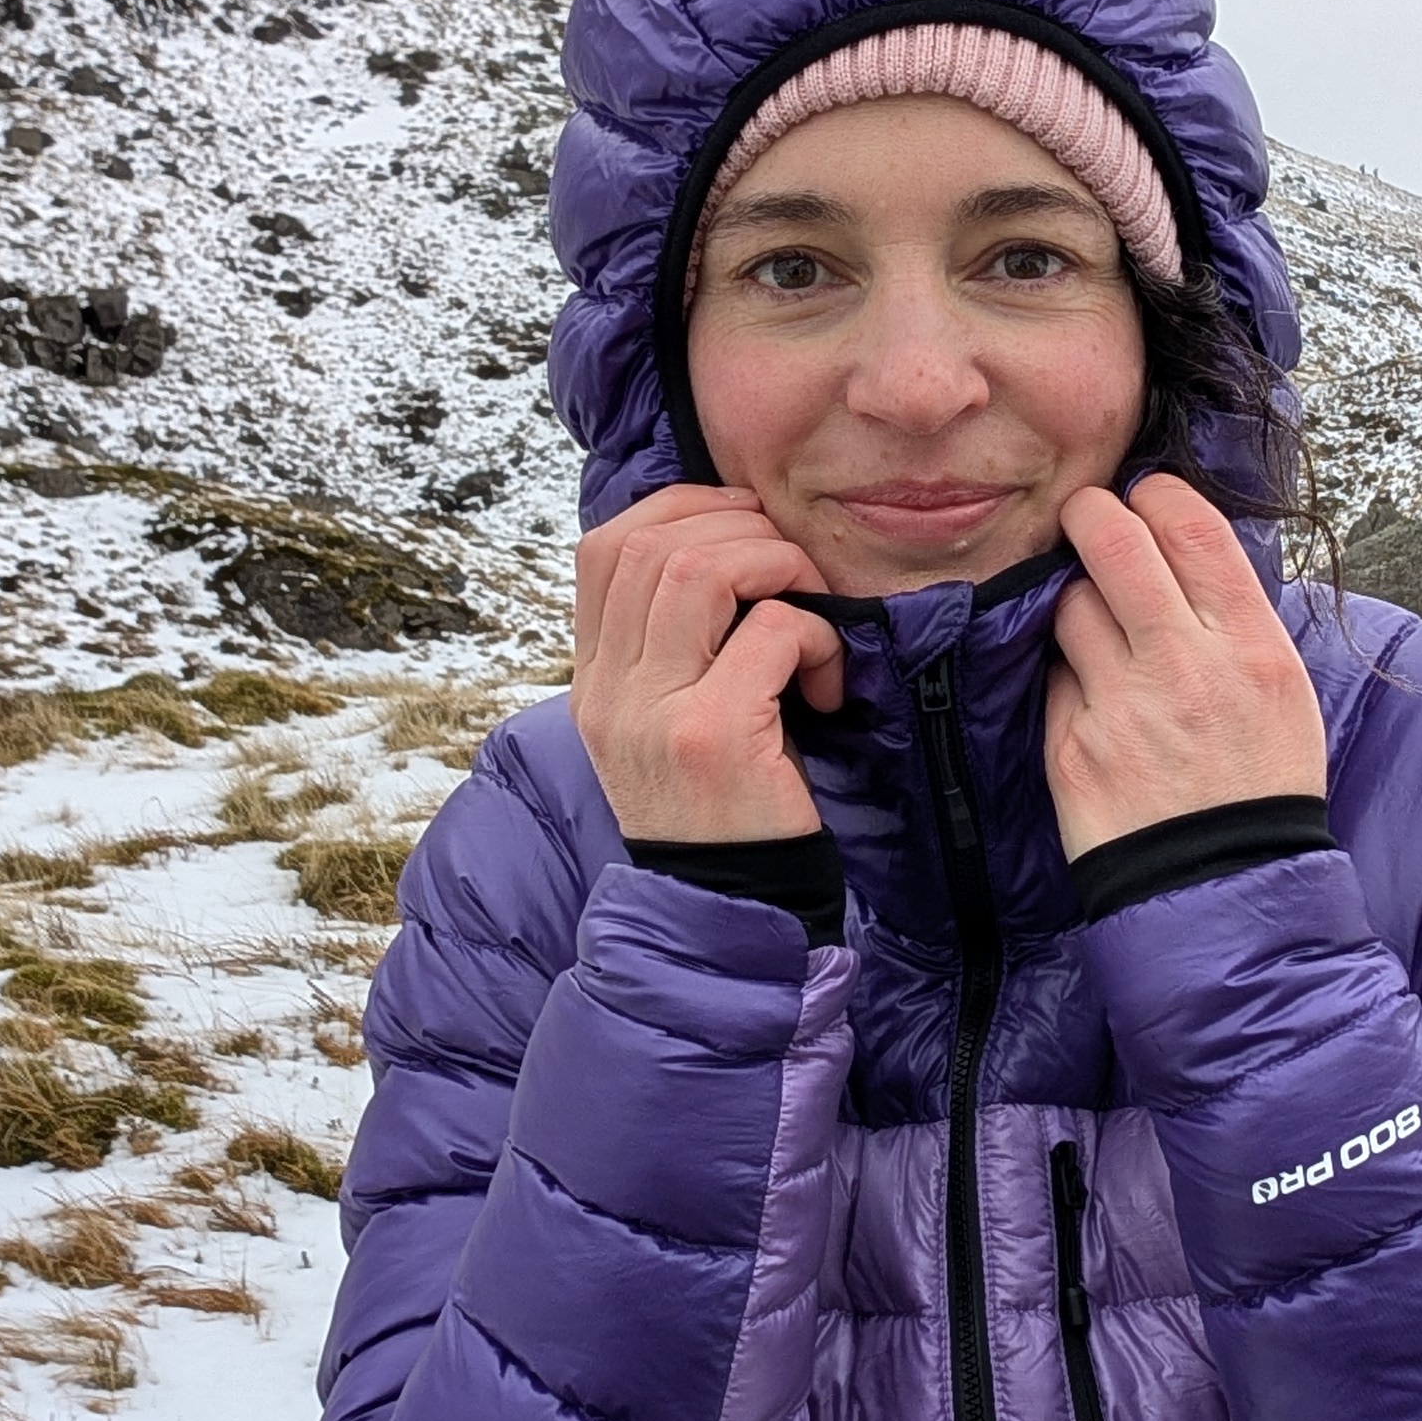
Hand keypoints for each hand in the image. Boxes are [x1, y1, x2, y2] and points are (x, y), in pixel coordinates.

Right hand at [571, 485, 848, 844]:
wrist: (731, 911)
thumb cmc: (726, 809)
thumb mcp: (673, 724)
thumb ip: (675, 648)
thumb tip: (729, 545)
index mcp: (595, 682)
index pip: (603, 547)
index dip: (679, 509)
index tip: (743, 525)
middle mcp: (610, 692)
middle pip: (654, 544)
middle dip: (743, 531)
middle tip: (793, 571)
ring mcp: (654, 712)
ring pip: (704, 568)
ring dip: (777, 567)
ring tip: (810, 610)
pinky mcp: (714, 736)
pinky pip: (772, 629)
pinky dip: (816, 637)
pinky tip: (826, 685)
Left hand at [1042, 474, 1326, 857]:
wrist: (1225, 886)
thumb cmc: (1261, 784)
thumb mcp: (1282, 688)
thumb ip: (1234, 617)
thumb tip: (1183, 551)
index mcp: (1246, 645)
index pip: (1189, 525)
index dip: (1155, 493)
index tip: (1144, 497)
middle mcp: (1181, 665)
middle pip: (1111, 542)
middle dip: (1090, 514)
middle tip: (1086, 518)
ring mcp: (1118, 706)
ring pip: (1069, 605)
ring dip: (1078, 603)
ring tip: (1100, 630)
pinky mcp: (1069, 745)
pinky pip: (1054, 676)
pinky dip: (1068, 675)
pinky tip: (1095, 699)